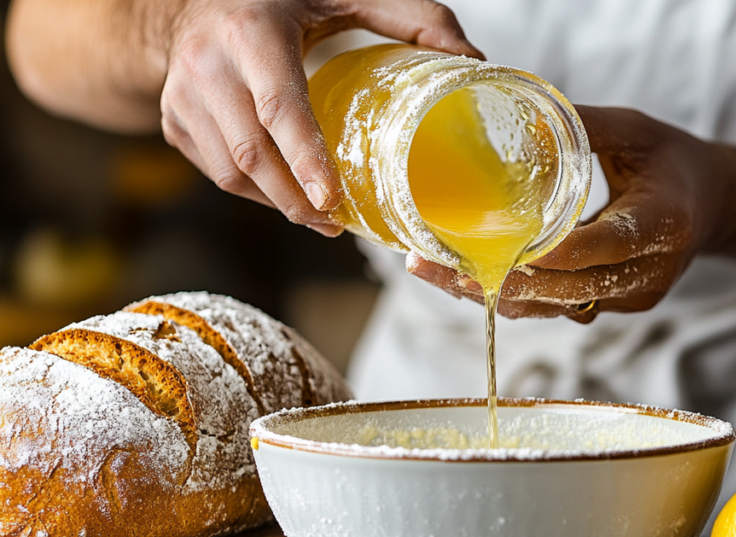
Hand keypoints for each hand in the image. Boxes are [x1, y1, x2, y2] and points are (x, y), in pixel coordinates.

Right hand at [160, 0, 482, 235]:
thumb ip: (411, 16)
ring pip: (228, 172)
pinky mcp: (173, 119)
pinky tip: (283, 194)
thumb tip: (469, 59)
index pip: (278, 106)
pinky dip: (253, 192)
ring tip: (315, 216)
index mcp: (251, 32)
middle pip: (250, 154)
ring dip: (275, 203)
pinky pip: (214, 172)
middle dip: (295, 201)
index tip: (331, 201)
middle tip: (334, 224)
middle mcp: (206, 64)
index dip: (305, 159)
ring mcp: (182, 95)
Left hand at [408, 105, 730, 321]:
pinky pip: (559, 308)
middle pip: (567, 289)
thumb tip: (518, 117)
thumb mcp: (637, 131)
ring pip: (555, 307)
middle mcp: (649, 273)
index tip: (500, 247)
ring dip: (495, 294)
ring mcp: (631, 297)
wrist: (712, 207)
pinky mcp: (614, 306)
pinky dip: (516, 294)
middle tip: (438, 267)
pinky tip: (467, 276)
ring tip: (435, 274)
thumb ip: (583, 127)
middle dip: (500, 281)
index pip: (605, 246)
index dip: (553, 253)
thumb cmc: (673, 162)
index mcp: (663, 224)